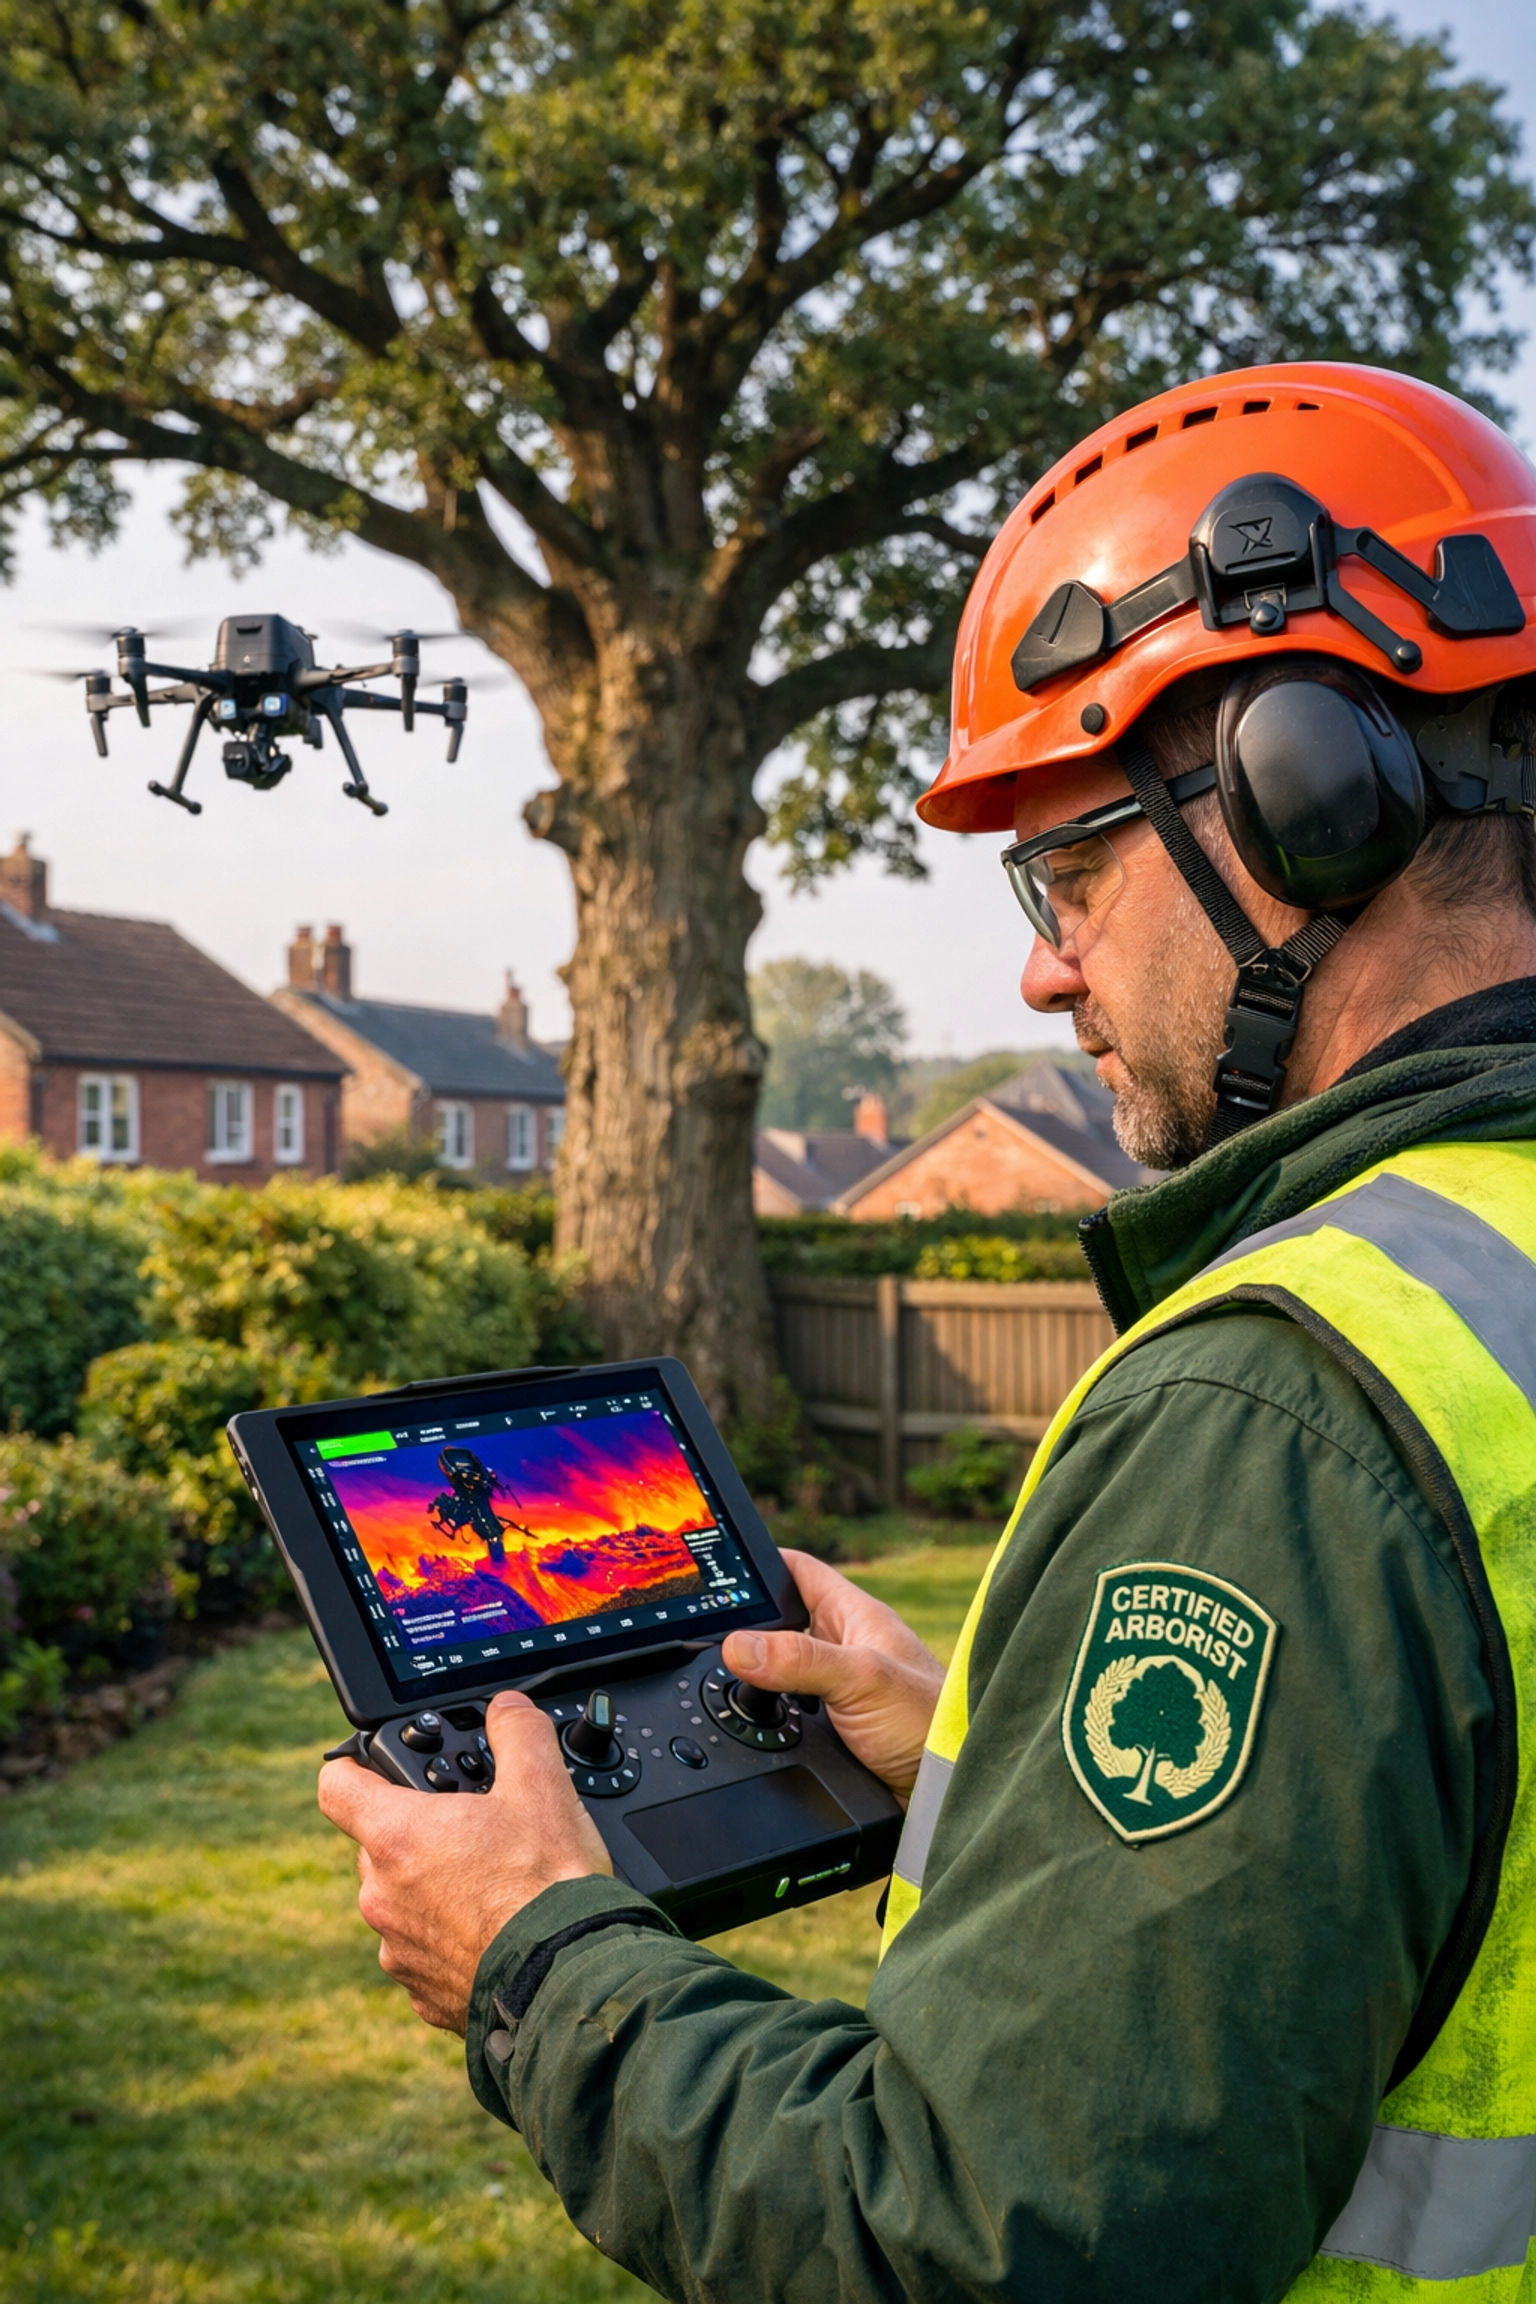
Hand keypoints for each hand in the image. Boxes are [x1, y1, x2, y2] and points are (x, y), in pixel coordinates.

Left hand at [317, 1693, 610, 2033]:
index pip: (336, 1786)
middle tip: (472, 1829)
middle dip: (417, 1834)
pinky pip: (425, 1954)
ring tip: (493, 1886)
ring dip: (433, 1891)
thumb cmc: (548, 1885)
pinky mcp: (422, 1995)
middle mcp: (382, 1897)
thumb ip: (518, 1732)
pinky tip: (497, 1933)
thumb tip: (507, 1709)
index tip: (378, 1767)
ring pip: (401, 1903)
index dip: (354, 1767)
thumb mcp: (543, 1786)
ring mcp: (398, 1951)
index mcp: (397, 1837)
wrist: (567, 1980)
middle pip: (378, 1846)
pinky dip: (452, 1941)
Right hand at [723, 1549, 944, 1802]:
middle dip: (746, 1630)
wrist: (951, 1793)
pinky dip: (767, 1720)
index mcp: (854, 1617)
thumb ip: (799, 1660)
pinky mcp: (834, 1732)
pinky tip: (753, 1729)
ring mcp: (838, 1691)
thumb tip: (738, 1645)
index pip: (798, 1571)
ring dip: (756, 1682)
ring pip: (780, 1674)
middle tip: (705, 1634)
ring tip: (723, 1684)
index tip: (719, 1565)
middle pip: (781, 1624)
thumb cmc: (932, 1723)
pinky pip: (787, 1715)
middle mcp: (844, 1648)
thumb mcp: (861, 1679)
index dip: (759, 1564)